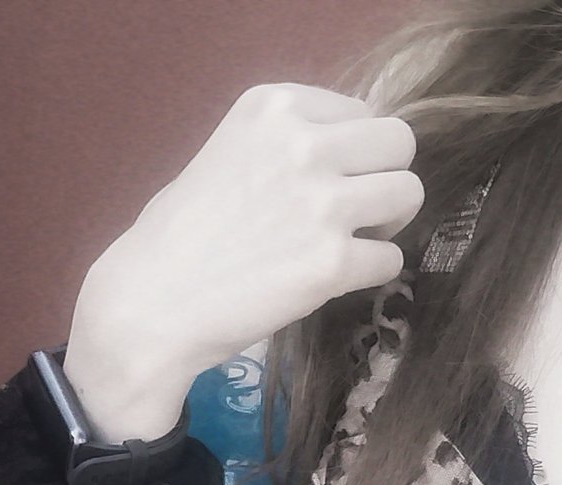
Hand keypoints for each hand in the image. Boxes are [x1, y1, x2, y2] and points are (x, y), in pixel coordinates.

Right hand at [66, 82, 422, 439]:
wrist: (152, 301)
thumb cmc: (181, 234)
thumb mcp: (230, 152)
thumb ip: (288, 143)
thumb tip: (354, 154)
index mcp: (274, 106)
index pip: (362, 111)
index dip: (355, 152)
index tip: (327, 181)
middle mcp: (303, 143)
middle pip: (399, 143)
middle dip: (386, 177)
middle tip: (358, 211)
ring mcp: (322, 202)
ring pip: (409, 194)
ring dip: (388, 223)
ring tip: (349, 243)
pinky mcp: (332, 261)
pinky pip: (391, 259)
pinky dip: (371, 273)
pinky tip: (333, 280)